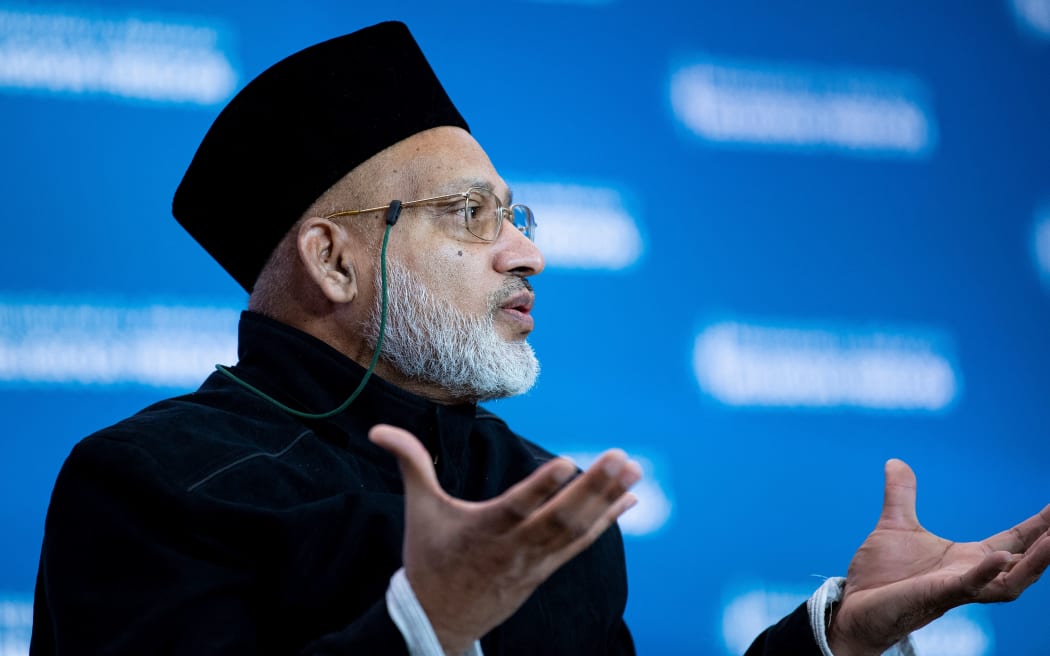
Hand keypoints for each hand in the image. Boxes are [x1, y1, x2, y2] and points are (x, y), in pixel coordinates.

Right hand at [369, 424, 640, 654]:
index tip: (567, 463)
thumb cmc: (429, 558)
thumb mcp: (418, 510)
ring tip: (633, 470)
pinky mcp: (545, 570)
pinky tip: (628, 499)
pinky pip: (581, 545)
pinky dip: (606, 522)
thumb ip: (410, 463)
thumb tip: (378, 430)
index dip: (541, 489)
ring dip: (607, 501)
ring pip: (576, 532)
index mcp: (482, 531)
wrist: (439, 621)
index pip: (516, 508)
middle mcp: (514, 548)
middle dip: (593, 489)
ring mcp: (534, 562)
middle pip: (559, 519)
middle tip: (620, 457)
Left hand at [829, 459, 1049, 655]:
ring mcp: (957, 588)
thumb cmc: (880, 574)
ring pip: (1010, 581)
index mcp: (967, 558)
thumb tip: (895, 461)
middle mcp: (971, 575)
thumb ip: (901, 494)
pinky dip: (986, 573)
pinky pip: (969, 587)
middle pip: (1023, 560)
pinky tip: (1001, 557)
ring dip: (1034, 563)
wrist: (855, 604)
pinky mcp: (937, 595)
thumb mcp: (895, 525)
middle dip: (1047, 544)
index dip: (1039, 525)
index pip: (1014, 540)